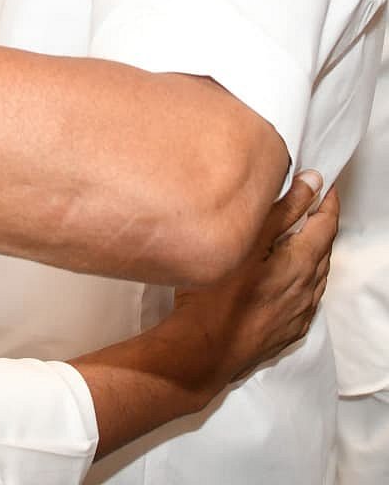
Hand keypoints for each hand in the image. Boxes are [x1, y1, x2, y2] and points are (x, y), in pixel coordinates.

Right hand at [172, 170, 336, 393]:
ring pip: (316, 275)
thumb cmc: (217, 296)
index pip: (326, 225)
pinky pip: (305, 297)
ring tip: (299, 234)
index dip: (328, 202)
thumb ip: (282, 210)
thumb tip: (312, 183)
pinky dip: (303, 278)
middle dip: (320, 223)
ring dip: (312, 251)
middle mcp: (306, 290)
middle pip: (323, 249)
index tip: (326, 185)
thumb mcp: (248, 240)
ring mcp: (298, 313)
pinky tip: (287, 275)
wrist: (205, 351)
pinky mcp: (287, 330)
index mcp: (301, 265)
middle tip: (312, 203)